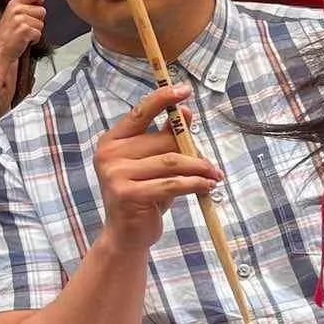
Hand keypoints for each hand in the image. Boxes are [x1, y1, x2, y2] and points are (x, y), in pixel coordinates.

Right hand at [0, 0, 46, 114]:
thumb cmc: (6, 36)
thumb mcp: (11, 16)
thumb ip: (23, 7)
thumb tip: (37, 2)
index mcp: (13, 4)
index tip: (38, 5)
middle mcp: (16, 10)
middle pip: (42, 10)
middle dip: (38, 20)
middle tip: (26, 27)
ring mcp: (20, 20)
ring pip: (41, 23)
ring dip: (36, 31)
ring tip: (24, 34)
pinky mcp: (25, 30)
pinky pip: (39, 33)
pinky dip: (34, 40)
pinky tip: (25, 40)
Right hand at [94, 85, 219, 252]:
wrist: (126, 233)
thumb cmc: (143, 194)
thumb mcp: (154, 164)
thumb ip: (166, 138)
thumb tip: (186, 112)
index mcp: (112, 141)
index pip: (139, 113)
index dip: (162, 99)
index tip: (184, 89)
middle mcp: (109, 154)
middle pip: (164, 141)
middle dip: (192, 151)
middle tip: (210, 165)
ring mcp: (115, 174)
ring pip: (172, 162)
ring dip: (199, 168)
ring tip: (214, 176)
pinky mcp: (127, 194)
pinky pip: (172, 184)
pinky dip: (195, 184)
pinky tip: (208, 187)